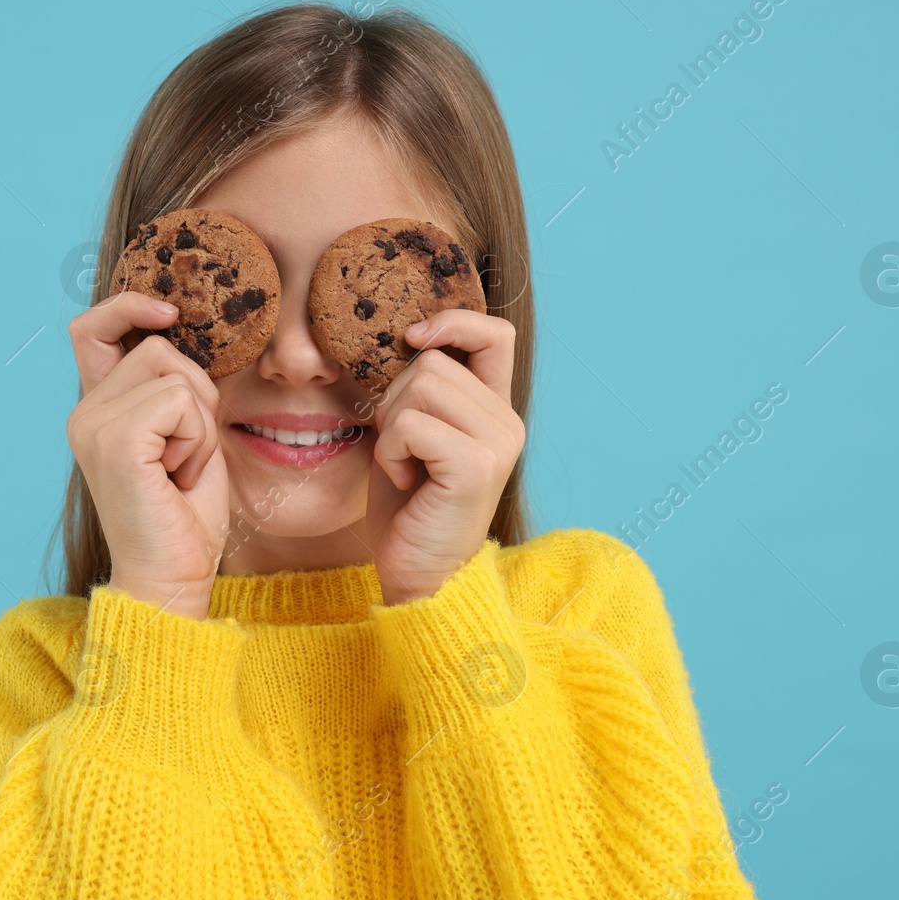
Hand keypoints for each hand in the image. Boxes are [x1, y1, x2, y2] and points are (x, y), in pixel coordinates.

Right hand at [66, 291, 227, 618]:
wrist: (172, 578)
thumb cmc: (184, 518)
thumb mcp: (184, 438)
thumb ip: (174, 391)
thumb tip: (185, 338)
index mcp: (96, 410)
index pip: (93, 328)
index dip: (128, 306)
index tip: (169, 312)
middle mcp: (84, 412)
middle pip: (160, 349)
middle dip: (198, 396)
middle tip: (186, 455)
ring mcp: (94, 424)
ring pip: (177, 375)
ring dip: (202, 424)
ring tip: (181, 471)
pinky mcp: (116, 439)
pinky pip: (181, 401)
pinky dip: (199, 439)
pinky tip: (179, 477)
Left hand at [365, 311, 524, 605]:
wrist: (419, 577)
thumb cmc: (409, 509)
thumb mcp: (415, 436)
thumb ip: (421, 391)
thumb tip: (405, 340)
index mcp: (495, 411)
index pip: (495, 333)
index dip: (453, 322)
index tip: (413, 339)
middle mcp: (507, 422)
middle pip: (433, 362)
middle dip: (395, 400)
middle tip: (403, 451)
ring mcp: (497, 443)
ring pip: (419, 386)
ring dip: (391, 428)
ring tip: (405, 467)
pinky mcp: (476, 465)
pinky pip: (411, 423)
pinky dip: (391, 451)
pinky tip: (406, 481)